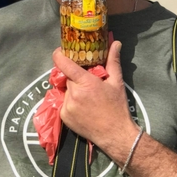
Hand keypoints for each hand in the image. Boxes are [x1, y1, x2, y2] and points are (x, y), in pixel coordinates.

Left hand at [52, 41, 138, 157]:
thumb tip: (115, 42)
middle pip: (68, 78)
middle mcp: (73, 94)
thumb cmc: (117, 107)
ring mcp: (66, 106)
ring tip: (87, 98)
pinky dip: (71, 102)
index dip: (59, 55)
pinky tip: (83, 108)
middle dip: (75, 78)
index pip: (64, 64)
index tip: (61, 51)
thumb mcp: (116, 82)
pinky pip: (64, 103)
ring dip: (73, 90)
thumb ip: (112, 61)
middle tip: (87, 82)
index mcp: (85, 83)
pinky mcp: (63, 116)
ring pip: (66, 90)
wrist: (115, 134)